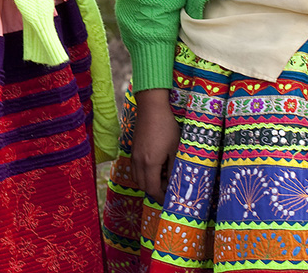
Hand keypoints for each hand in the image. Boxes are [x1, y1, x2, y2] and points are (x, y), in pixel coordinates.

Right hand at [129, 89, 179, 203]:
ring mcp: (134, 155)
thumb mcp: (175, 149)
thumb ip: (173, 169)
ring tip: (162, 176)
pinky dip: (142, 173)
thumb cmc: (166, 127)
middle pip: (142, 186)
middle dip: (154, 191)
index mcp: (149, 163)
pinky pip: (134, 168)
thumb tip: (173, 183)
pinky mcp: (133, 149)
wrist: (151, 108)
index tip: (170, 200)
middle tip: (168, 187)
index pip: (152, 189)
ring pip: (136, 178)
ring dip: (148, 182)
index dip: (160, 197)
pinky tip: (154, 165)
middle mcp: (138, 162)